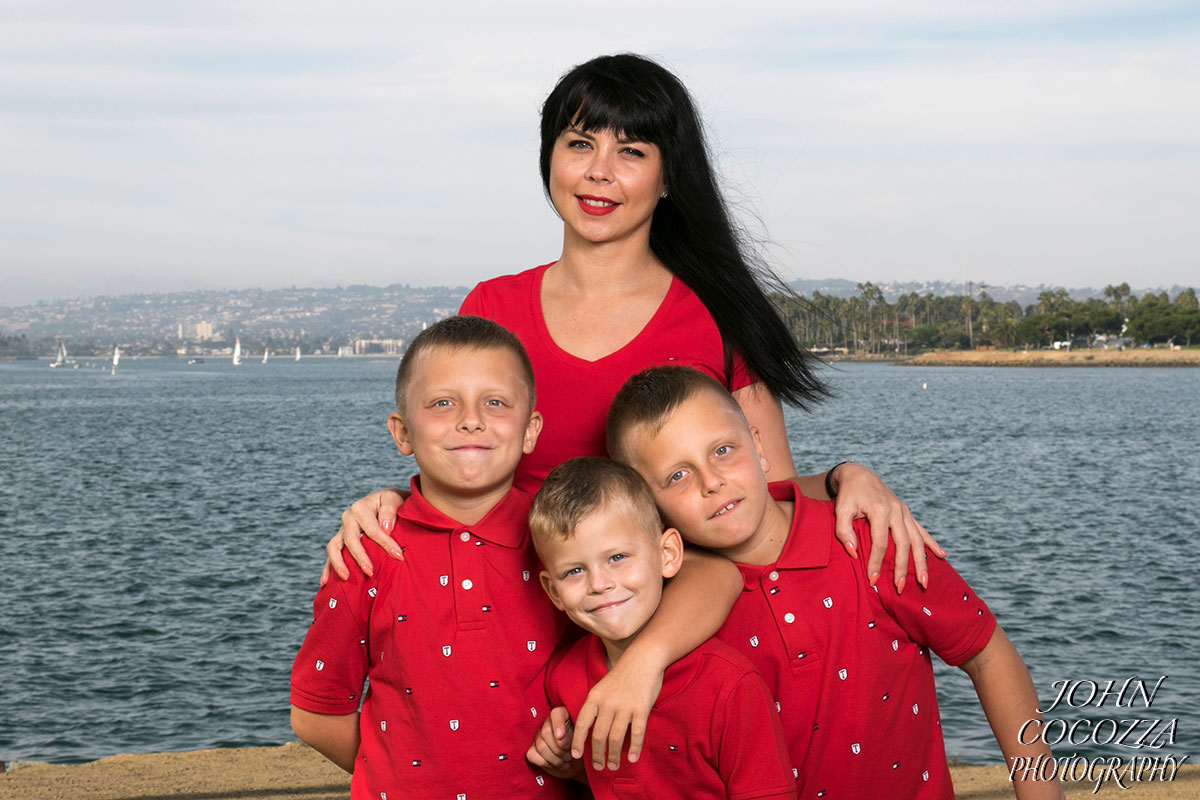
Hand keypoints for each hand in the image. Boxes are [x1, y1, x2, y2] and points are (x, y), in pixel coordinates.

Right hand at [319, 488, 406, 585]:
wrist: (384, 501)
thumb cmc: (391, 501)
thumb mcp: (393, 499)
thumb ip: (389, 510)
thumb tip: (385, 527)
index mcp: (360, 508)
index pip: (372, 529)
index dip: (386, 543)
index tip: (398, 556)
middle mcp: (348, 518)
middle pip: (350, 540)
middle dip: (360, 557)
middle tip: (370, 572)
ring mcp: (342, 530)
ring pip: (334, 548)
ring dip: (338, 563)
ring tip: (346, 578)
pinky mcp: (340, 540)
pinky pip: (331, 555)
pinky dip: (327, 569)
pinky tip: (326, 583)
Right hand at [525, 707, 581, 779]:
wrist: (579, 763)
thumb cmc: (583, 748)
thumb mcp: (584, 741)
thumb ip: (576, 736)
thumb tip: (561, 739)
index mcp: (563, 716)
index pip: (556, 714)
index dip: (557, 724)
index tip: (561, 736)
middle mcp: (549, 723)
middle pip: (546, 732)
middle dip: (560, 748)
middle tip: (570, 755)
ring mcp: (539, 736)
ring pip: (540, 746)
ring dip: (556, 758)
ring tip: (567, 761)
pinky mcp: (533, 750)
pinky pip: (532, 755)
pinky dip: (545, 763)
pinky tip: (556, 764)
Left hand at [571, 647, 663, 771]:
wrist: (643, 658)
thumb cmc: (622, 674)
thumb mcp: (602, 686)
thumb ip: (596, 706)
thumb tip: (590, 729)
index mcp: (595, 697)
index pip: (582, 724)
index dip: (578, 742)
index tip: (575, 756)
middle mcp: (607, 703)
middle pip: (598, 736)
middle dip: (597, 755)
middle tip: (598, 766)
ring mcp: (625, 706)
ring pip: (616, 738)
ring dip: (613, 756)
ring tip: (613, 766)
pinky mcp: (641, 708)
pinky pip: (636, 734)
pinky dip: (634, 749)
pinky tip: (632, 758)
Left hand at [830, 463, 943, 592]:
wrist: (859, 474)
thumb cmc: (848, 494)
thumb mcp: (840, 509)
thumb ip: (844, 531)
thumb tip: (854, 553)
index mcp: (879, 510)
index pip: (880, 543)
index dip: (876, 563)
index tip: (872, 580)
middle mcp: (896, 510)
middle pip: (903, 544)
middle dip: (902, 568)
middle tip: (900, 588)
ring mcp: (904, 511)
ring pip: (917, 540)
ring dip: (921, 562)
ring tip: (924, 582)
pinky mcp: (906, 512)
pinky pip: (921, 530)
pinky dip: (931, 543)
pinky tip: (942, 555)